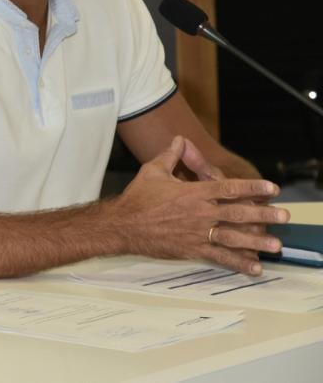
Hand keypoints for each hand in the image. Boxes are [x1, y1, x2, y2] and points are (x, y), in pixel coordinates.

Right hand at [114, 136, 288, 274]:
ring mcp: (197, 233)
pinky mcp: (192, 249)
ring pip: (233, 237)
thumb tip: (180, 139)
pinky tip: (255, 267)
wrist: (123, 225)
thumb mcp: (153, 170)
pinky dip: (239, 263)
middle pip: (237, 213)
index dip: (252, 187)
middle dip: (263, 214)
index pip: (228, 188)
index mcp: (193, 193)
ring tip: (276, 244)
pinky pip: (219, 257)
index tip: (271, 189)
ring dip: (257, 241)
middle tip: (284, 216)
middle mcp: (199, 213)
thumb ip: (170, 154)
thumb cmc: (138, 197)